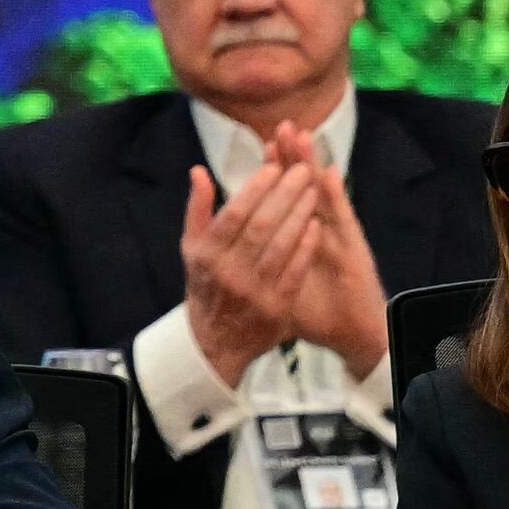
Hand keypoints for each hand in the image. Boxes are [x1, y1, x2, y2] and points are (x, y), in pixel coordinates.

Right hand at [178, 147, 322, 386]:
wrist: (215, 341)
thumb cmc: (206, 285)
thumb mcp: (192, 249)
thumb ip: (197, 209)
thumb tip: (199, 171)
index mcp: (207, 254)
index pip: (234, 213)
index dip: (256, 188)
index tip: (274, 167)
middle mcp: (229, 272)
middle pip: (262, 225)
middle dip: (285, 194)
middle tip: (302, 170)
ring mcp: (254, 291)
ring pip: (282, 245)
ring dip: (300, 214)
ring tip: (313, 191)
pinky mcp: (277, 308)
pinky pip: (295, 271)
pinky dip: (306, 247)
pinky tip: (316, 226)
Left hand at [280, 128, 394, 380]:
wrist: (351, 334)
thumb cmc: (313, 311)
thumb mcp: (277, 284)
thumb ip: (257, 262)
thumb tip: (231, 246)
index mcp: (299, 236)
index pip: (283, 196)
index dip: (275, 171)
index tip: (264, 144)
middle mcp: (319, 229)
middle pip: (303, 186)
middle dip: (291, 157)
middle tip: (282, 125)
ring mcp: (336, 236)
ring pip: (322, 193)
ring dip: (311, 164)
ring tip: (302, 135)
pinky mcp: (352, 249)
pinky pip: (341, 218)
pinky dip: (334, 194)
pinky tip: (329, 171)